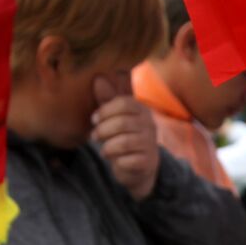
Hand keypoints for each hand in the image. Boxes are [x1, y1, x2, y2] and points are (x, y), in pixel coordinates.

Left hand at [91, 75, 160, 200]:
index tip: (94, 119)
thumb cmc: (123, 136)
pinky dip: (117, 161)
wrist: (140, 166)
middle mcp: (149, 125)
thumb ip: (107, 99)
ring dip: (108, 147)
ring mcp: (150, 144)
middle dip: (103, 131)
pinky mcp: (147, 162)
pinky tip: (116, 161)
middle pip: (122, 123)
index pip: (124, 103)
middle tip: (95, 137)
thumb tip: (98, 78)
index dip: (105, 110)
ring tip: (104, 150)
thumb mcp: (114, 116)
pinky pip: (128, 160)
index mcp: (141, 110)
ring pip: (124, 142)